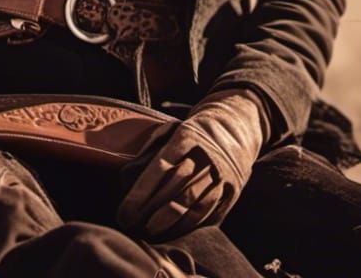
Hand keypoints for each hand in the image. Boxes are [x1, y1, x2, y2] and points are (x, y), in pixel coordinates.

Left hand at [117, 89, 269, 240]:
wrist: (235, 126)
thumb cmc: (192, 134)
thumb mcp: (170, 130)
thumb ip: (150, 151)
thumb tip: (126, 179)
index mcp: (186, 137)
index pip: (161, 168)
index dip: (141, 193)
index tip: (125, 211)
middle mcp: (206, 156)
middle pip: (176, 189)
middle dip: (151, 211)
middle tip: (131, 226)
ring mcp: (222, 175)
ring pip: (194, 205)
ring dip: (170, 224)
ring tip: (149, 233)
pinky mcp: (232, 191)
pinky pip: (209, 214)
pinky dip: (190, 227)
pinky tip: (173, 234)